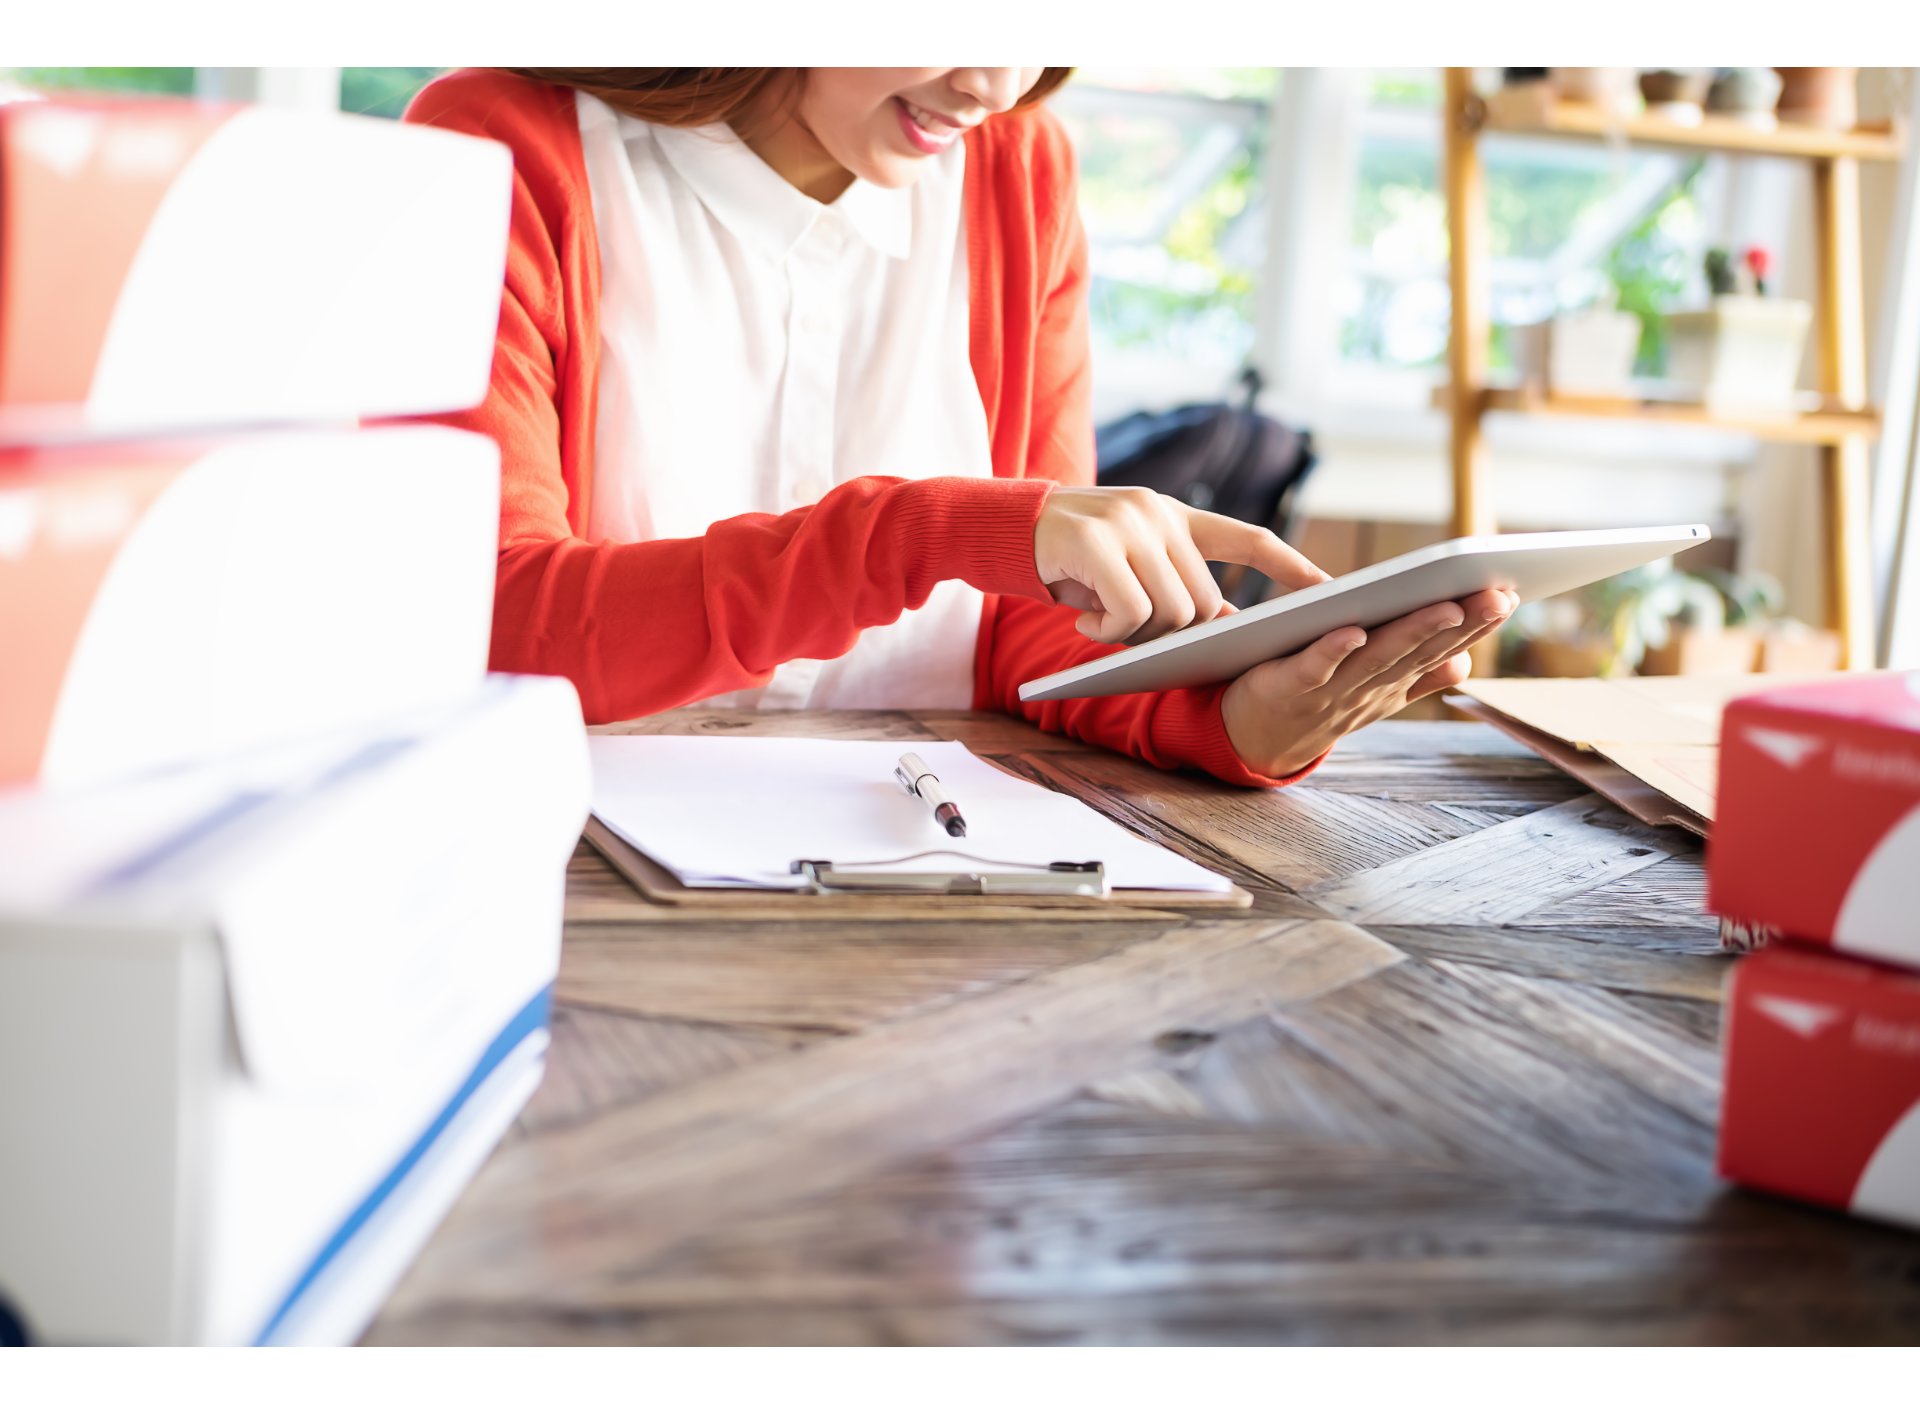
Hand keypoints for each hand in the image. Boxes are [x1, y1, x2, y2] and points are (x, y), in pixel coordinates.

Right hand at [1034, 486, 1328, 643]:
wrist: (1000, 528)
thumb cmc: (1067, 558)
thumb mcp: (1126, 563)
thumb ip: (1172, 580)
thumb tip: (1224, 625)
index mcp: (1174, 514)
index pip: (1247, 537)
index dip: (1290, 565)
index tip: (1329, 588)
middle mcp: (1157, 513)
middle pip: (1203, 602)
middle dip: (1174, 635)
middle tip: (1128, 634)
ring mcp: (1127, 524)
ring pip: (1170, 612)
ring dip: (1137, 636)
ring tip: (1100, 624)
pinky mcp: (1095, 543)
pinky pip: (1130, 612)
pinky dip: (1109, 632)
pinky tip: (1082, 622)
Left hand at [1221, 589, 1517, 778]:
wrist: (1254, 742)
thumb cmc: (1317, 704)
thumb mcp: (1373, 695)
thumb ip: (1415, 678)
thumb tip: (1465, 664)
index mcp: (1390, 683)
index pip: (1440, 650)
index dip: (1475, 627)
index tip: (1509, 595)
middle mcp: (1367, 687)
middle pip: (1417, 651)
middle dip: (1460, 624)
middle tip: (1497, 595)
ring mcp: (1329, 690)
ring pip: (1376, 658)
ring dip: (1411, 633)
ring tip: (1444, 605)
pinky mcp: (1285, 685)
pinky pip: (1313, 668)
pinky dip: (1333, 651)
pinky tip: (1353, 631)